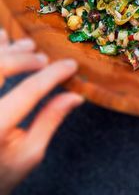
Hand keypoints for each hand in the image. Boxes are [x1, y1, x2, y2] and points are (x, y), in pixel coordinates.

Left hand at [0, 29, 82, 194]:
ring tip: (26, 47)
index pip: (27, 92)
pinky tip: (3, 40)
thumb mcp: (28, 155)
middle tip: (43, 59)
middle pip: (0, 68)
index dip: (52, 75)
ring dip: (7, 49)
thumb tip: (75, 96)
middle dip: (25, 58)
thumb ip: (49, 121)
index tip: (71, 65)